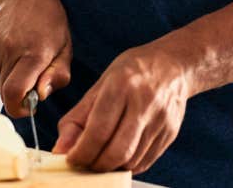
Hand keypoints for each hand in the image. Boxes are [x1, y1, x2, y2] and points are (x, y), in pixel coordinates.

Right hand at [0, 0, 72, 117]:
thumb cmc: (50, 23)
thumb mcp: (65, 48)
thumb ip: (56, 76)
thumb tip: (38, 97)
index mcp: (34, 53)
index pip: (15, 93)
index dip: (20, 109)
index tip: (30, 107)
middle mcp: (9, 51)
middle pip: (6, 93)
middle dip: (20, 95)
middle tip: (33, 79)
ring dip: (10, 83)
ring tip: (23, 62)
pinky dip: (0, 74)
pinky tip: (11, 57)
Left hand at [54, 45, 190, 174]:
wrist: (172, 65)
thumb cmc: (132, 72)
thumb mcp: (100, 86)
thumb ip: (77, 119)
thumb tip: (60, 150)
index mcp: (122, 85)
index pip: (98, 131)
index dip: (81, 153)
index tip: (72, 159)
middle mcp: (144, 102)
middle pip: (116, 151)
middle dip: (95, 165)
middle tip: (85, 163)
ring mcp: (161, 119)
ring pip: (131, 160)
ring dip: (111, 167)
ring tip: (102, 157)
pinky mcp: (170, 132)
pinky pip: (145, 162)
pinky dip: (127, 165)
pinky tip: (120, 155)